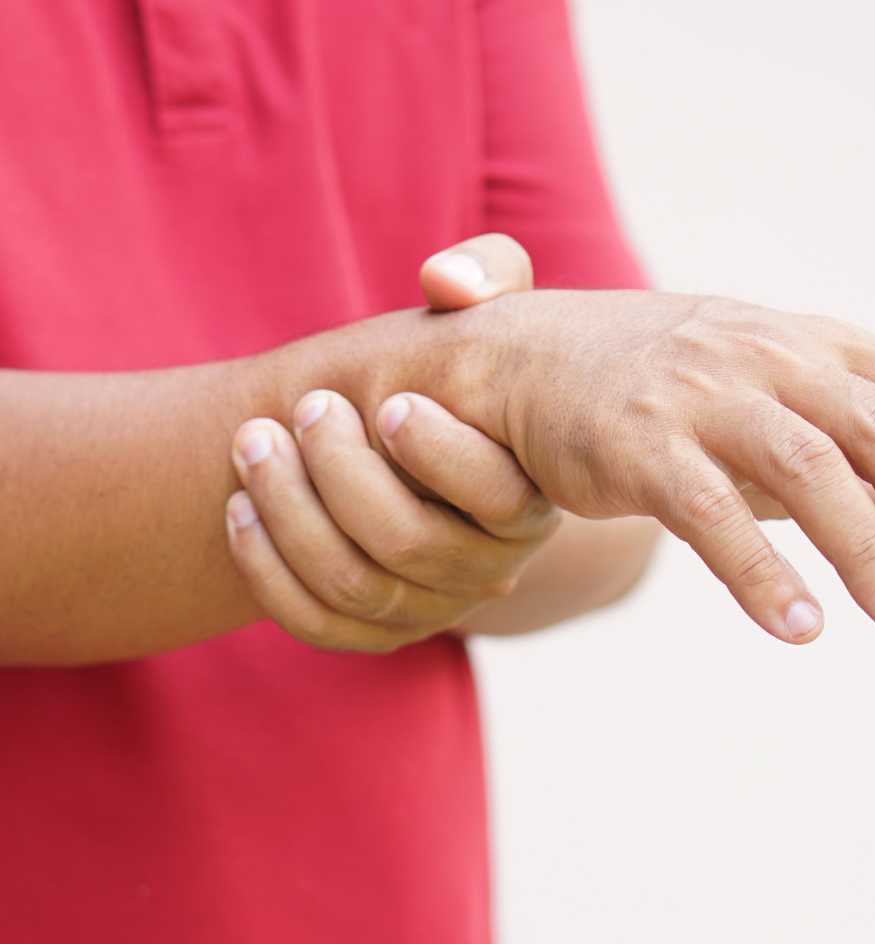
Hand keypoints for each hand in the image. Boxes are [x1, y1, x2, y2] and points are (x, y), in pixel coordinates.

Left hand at [225, 235, 558, 652]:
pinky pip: (319, 627)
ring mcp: (435, 606)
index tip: (382, 399)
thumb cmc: (453, 376)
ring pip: (355, 587)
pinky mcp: (382, 631)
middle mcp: (491, 565)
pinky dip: (268, 574)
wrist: (415, 452)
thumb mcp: (487, 316)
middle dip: (339, 473)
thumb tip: (445, 281)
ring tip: (252, 442)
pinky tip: (239, 512)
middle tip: (306, 408)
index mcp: (527, 494)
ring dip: (288, 513)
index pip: (496, 497)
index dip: (435, 452)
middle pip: (410, 545)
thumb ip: (489, 271)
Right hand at [431, 289, 874, 642]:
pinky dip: (761, 572)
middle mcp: (769, 356)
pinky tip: (799, 627)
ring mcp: (701, 394)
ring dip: (871, 549)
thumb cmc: (666, 394)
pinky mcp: (636, 444)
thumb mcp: (767, 410)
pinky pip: (709, 514)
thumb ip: (847, 467)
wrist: (533, 361)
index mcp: (814, 343)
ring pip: (809, 469)